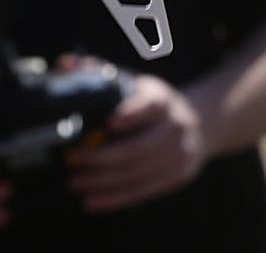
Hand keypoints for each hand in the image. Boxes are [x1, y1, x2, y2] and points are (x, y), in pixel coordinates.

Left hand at [67, 74, 206, 212]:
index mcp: (163, 100)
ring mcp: (180, 154)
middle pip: (138, 148)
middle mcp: (176, 126)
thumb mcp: (136, 85)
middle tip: (73, 160)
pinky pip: (142, 191)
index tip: (110, 122)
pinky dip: (114, 199)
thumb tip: (64, 64)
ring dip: (102, 181)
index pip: (150, 105)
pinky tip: (91, 201)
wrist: (201, 123)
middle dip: (101, 157)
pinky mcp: (178, 176)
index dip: (132, 113)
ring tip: (75, 181)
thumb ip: (99, 74)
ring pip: (136, 173)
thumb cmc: (154, 105)